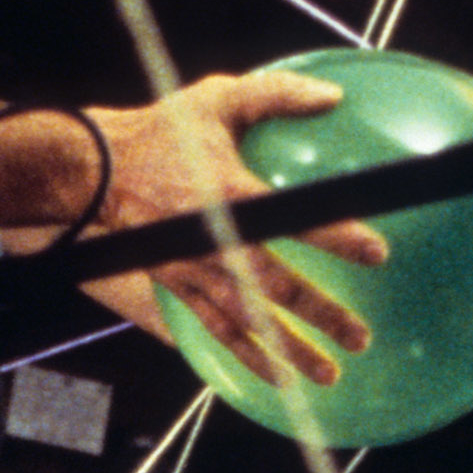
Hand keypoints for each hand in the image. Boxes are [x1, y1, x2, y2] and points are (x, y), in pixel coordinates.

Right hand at [85, 70, 387, 387]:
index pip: (294, 218)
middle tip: (360, 336)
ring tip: (328, 375)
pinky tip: (277, 379)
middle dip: (321, 315)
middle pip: (276, 287)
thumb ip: (277, 94)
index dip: (336, 237)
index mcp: (229, 192)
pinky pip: (216, 330)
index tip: (375, 253)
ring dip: (289, 351)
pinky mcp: (180, 287)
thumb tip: (333, 97)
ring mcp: (195, 270)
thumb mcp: (217, 98)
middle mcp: (213, 240)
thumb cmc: (161, 132)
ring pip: (249, 320)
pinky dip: (247, 358)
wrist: (97, 170)